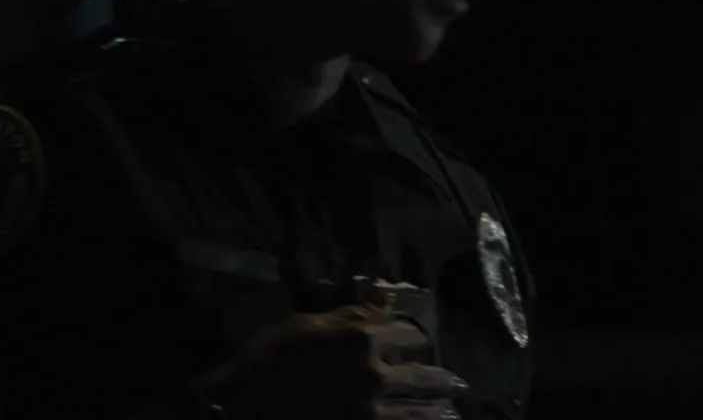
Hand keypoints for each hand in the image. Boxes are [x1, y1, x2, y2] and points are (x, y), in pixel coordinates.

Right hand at [196, 303, 467, 419]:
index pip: (404, 333)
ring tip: (455, 410)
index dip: (412, 337)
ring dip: (440, 409)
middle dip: (442, 379)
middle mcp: (374, 373)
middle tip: (460, 383)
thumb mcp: (305, 324)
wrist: (242, 407)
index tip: (416, 341)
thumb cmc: (267, 359)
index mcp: (360, 337)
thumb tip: (384, 295)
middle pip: (421, 375)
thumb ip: (349, 313)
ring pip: (420, 410)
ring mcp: (371, 410)